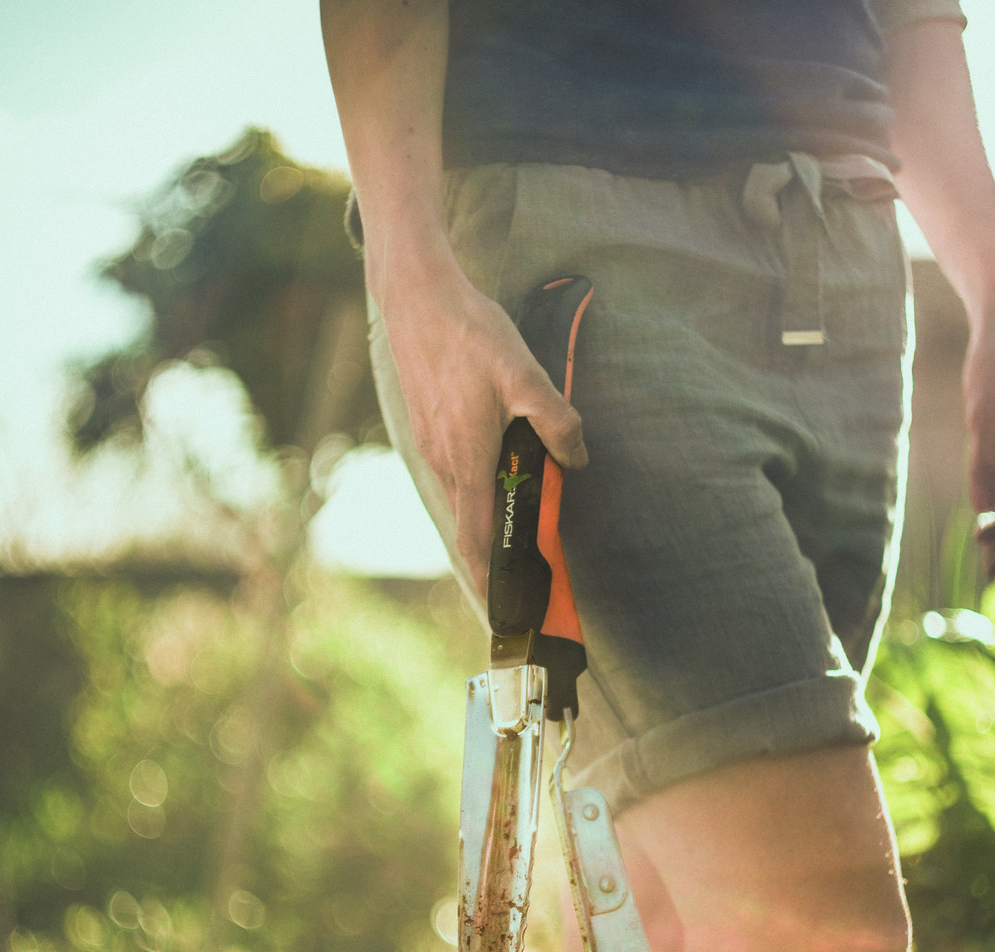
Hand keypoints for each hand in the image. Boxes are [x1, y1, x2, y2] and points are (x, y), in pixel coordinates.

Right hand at [377, 265, 586, 587]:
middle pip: (472, 528)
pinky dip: (479, 493)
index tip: (507, 610)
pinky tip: (501, 477)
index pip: (478, 540)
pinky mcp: (430, 430)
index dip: (491, 580)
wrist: (416, 298)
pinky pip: (457, 476)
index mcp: (468, 460)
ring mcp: (433, 447)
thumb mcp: (524, 374)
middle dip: (497, 560)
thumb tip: (577, 459)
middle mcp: (445, 463)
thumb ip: (556, 421)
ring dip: (490, 523)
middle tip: (529, 580)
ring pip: (465, 500)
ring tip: (522, 533)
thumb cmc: (469, 334)